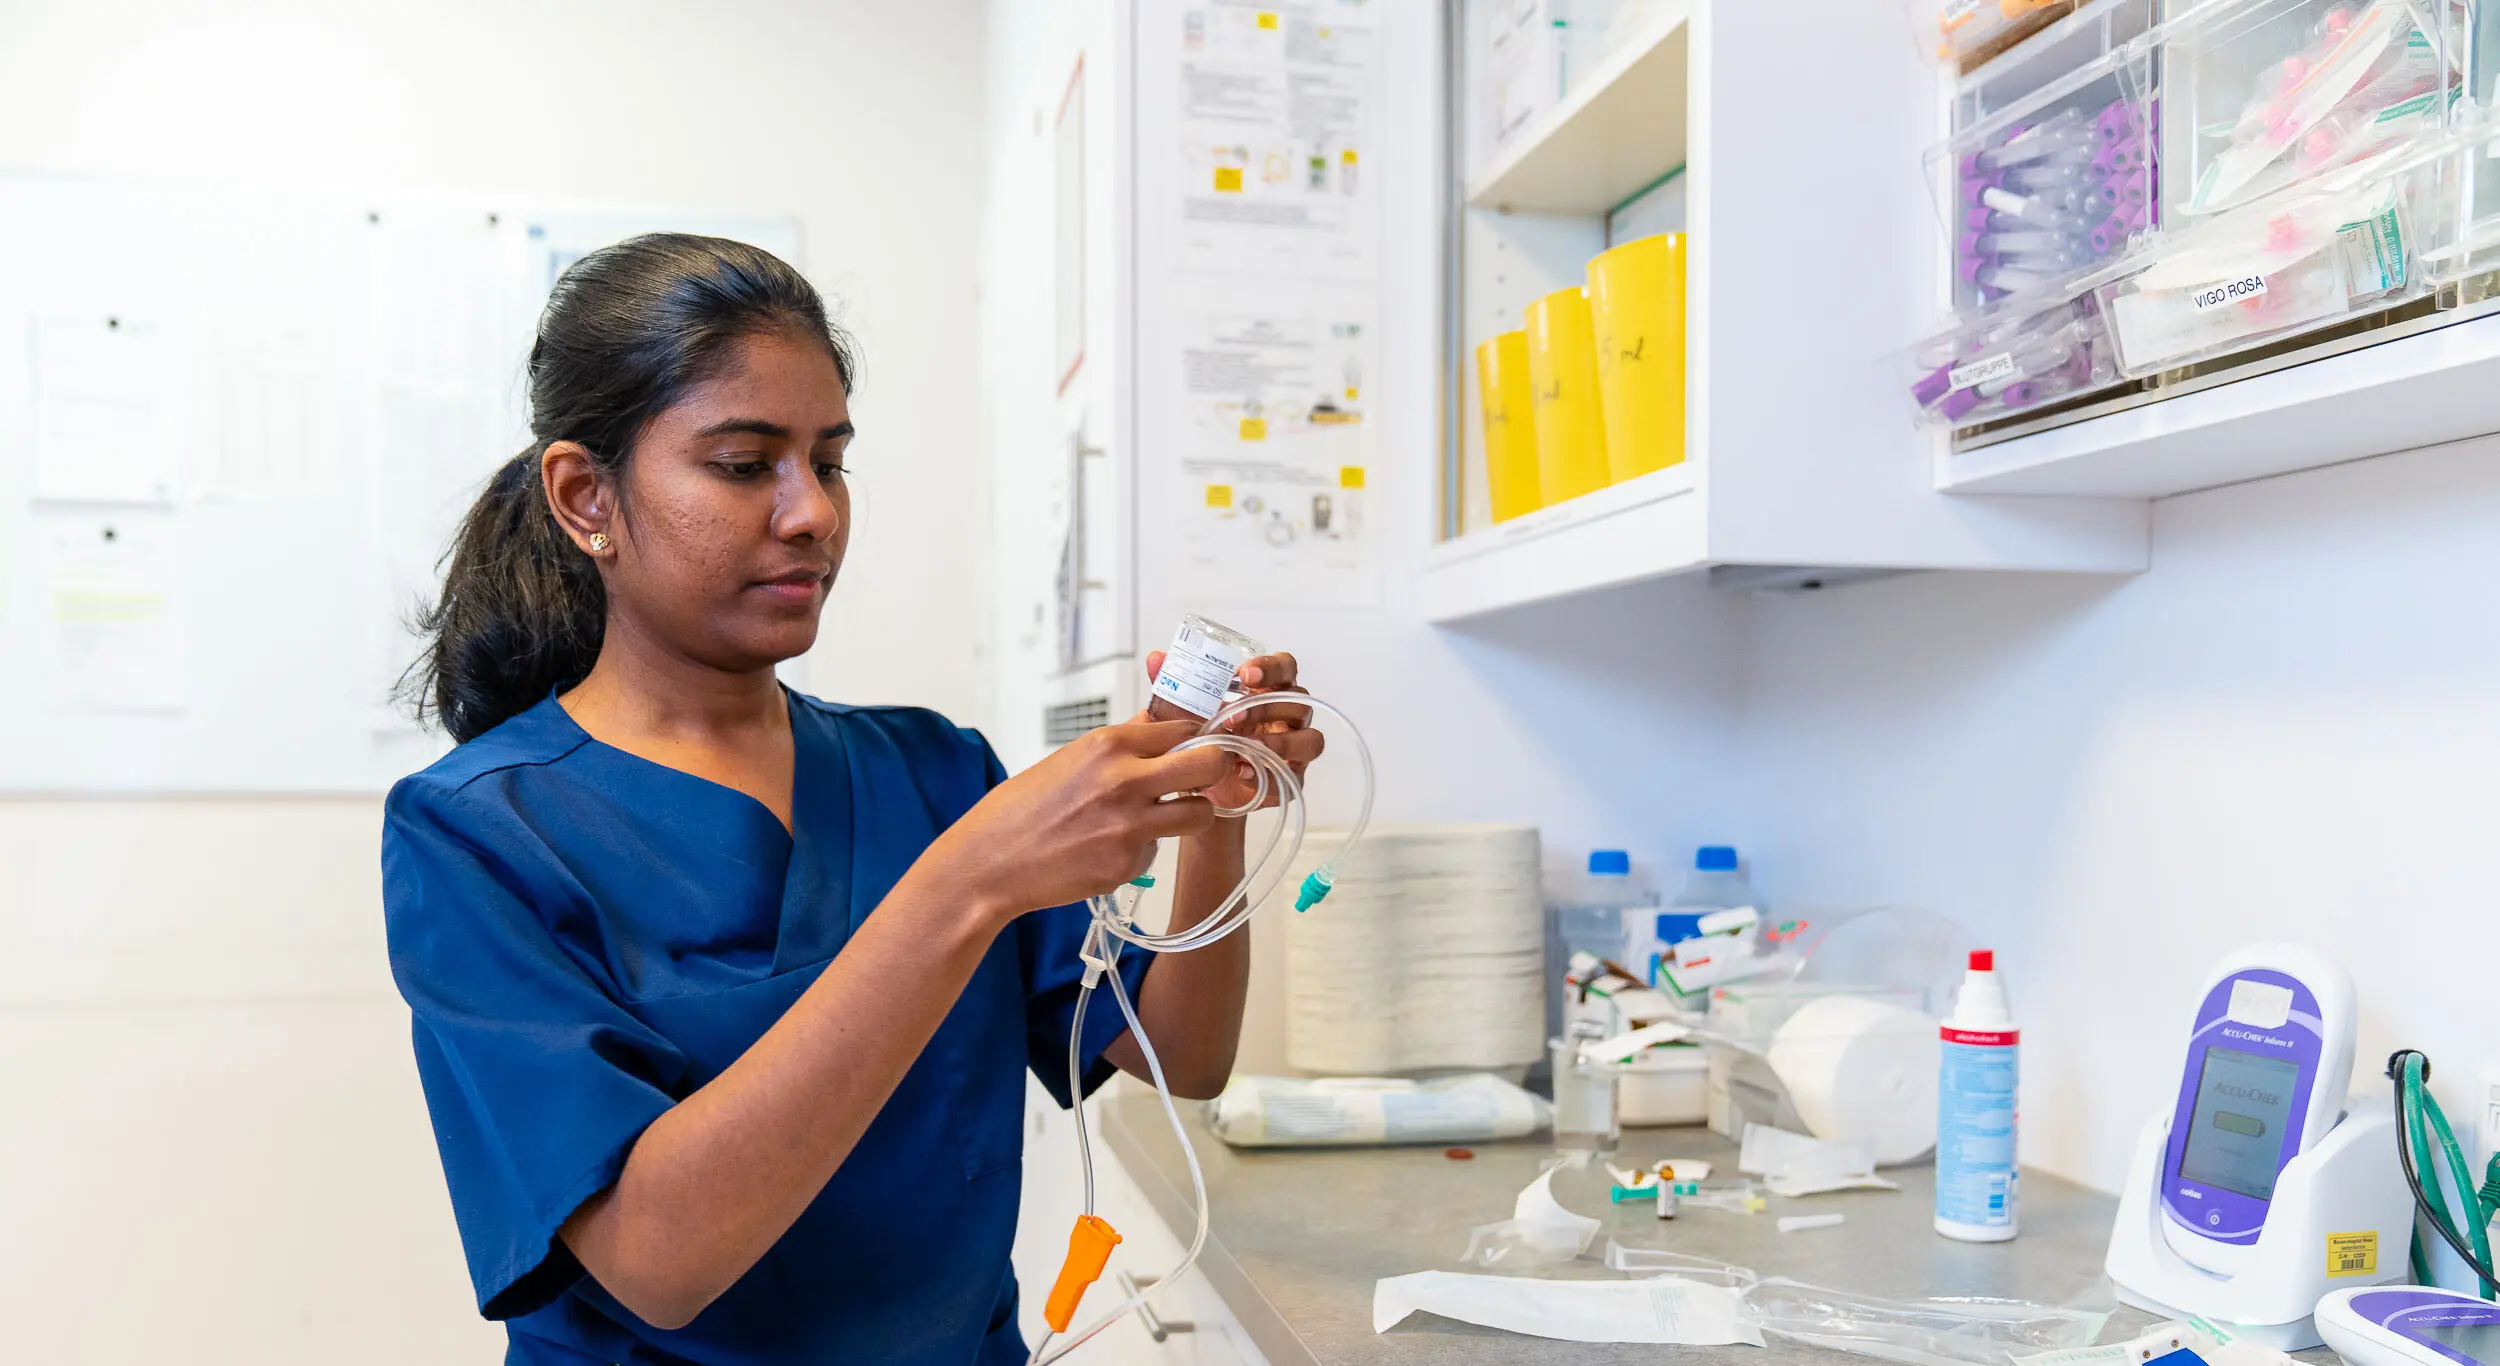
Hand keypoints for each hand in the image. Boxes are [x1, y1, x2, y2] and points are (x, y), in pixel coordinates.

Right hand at [929, 720, 1233, 923]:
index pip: (1183, 728)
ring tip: (1163, 816)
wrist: (988, 863)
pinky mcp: (1128, 865)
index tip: (1194, 746)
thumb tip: (1160, 723)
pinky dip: (1144, 848)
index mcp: (1107, 745)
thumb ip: (1122, 743)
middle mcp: (1125, 781)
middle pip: (1210, 763)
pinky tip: (1110, 847)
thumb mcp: (1071, 759)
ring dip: (1190, 814)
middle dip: (1213, 769)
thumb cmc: (1021, 809)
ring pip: (1201, 814)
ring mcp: (1130, 826)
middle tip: (1198, 779)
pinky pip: (1158, 849)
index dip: (1193, 738)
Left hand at [1142, 650, 1324, 814]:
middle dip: (1267, 708)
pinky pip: (1293, 777)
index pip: (1285, 668)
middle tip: (1233, 717)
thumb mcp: (1180, 711)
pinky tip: (1243, 773)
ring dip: (1280, 742)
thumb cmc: (1200, 738)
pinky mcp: (1290, 780)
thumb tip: (1155, 659)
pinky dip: (1269, 775)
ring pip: (1310, 740)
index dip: (1271, 667)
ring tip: (1246, 748)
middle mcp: (1288, 717)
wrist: (1197, 786)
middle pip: (1298, 701)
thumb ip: (1172, 683)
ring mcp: (1295, 749)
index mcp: (1268, 690)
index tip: (1245, 674)